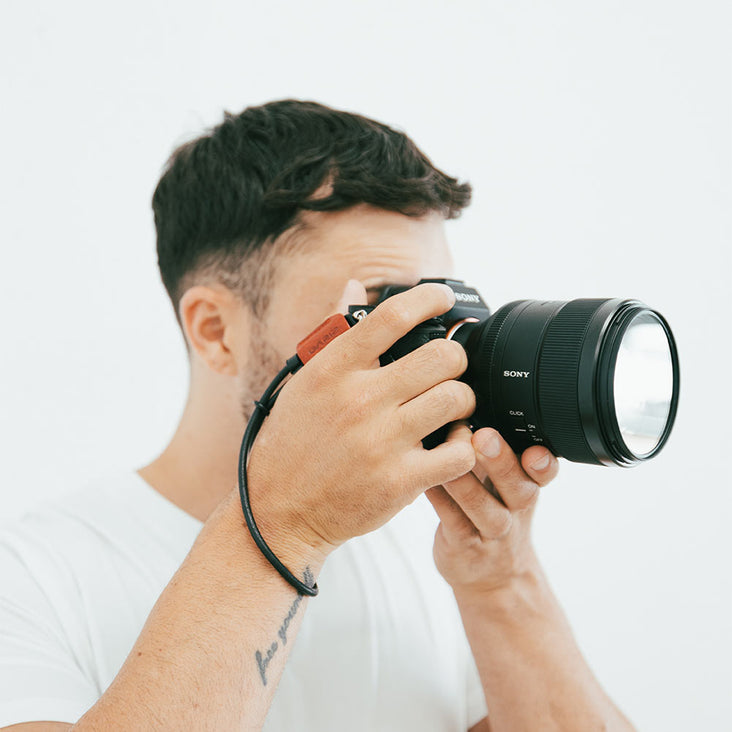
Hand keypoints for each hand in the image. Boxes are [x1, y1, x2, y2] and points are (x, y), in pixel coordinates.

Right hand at [245, 282, 476, 564]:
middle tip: (449, 368)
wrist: (277, 510)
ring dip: (462, 400)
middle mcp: (359, 399)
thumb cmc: (291, 443)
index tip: (442, 298)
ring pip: (456, 398)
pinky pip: (460, 451)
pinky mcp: (400, 481)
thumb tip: (354, 286)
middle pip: (442, 356)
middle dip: (455, 358)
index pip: (393, 316)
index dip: (429, 298)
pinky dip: (464, 444)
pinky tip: (451, 443)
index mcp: (333, 369)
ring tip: (451, 406)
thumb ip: (334, 332)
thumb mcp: (303, 381)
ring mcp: (381, 441)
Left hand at [426, 423, 558, 595]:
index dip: (543, 462)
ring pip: (486, 510)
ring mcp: (492, 533)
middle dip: (502, 462)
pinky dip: (440, 500)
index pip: (545, 471)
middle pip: (519, 488)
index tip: (535, 450)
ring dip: (466, 483)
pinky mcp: (465, 548)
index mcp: (526, 484)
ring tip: (447, 456)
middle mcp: (515, 508)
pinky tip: (425, 480)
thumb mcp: (502, 479)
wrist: (490, 576)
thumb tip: (463, 392)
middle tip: (484, 437)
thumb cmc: (488, 508)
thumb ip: (494, 443)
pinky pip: (454, 523)